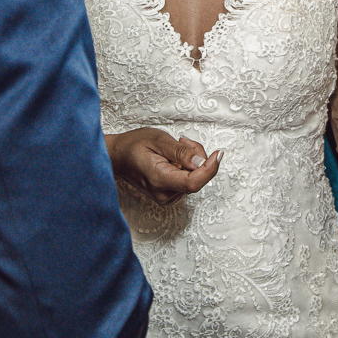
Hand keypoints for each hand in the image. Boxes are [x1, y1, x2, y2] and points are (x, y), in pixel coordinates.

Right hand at [105, 128, 221, 205]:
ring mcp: (167, 197)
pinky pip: (189, 180)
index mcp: (159, 179)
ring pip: (195, 179)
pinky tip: (173, 158)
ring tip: (174, 148)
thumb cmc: (134, 145)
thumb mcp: (158, 139)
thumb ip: (181, 152)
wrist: (118, 157)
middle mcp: (164, 194)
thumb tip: (202, 163)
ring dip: (192, 161)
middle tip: (182, 141)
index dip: (210, 168)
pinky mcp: (170, 195)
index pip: (193, 183)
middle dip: (197, 157)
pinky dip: (187, 167)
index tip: (219, 153)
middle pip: (197, 179)